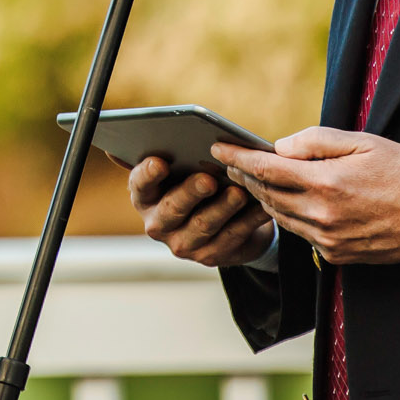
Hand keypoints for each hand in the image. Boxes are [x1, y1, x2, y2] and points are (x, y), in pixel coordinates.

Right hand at [128, 156, 274, 267]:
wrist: (220, 221)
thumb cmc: (194, 183)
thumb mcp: (180, 171)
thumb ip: (171, 157)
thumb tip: (165, 143)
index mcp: (145, 197)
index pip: (140, 185)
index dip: (148, 174)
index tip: (160, 161)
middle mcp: (157, 223)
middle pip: (172, 207)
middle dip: (191, 192)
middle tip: (208, 179)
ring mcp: (182, 244)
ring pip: (204, 225)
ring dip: (223, 207)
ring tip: (239, 192)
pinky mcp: (209, 256)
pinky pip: (231, 237)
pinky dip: (247, 220)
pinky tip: (260, 206)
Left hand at [215, 126, 399, 265]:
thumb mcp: (361, 142)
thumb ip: (315, 140)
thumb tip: (280, 147)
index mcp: (325, 182)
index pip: (266, 168)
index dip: (237, 157)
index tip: (217, 147)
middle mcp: (321, 214)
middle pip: (266, 194)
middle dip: (244, 176)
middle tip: (230, 162)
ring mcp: (327, 238)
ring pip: (279, 216)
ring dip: (261, 197)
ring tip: (250, 180)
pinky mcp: (336, 254)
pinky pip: (300, 233)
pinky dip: (286, 216)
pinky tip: (282, 202)